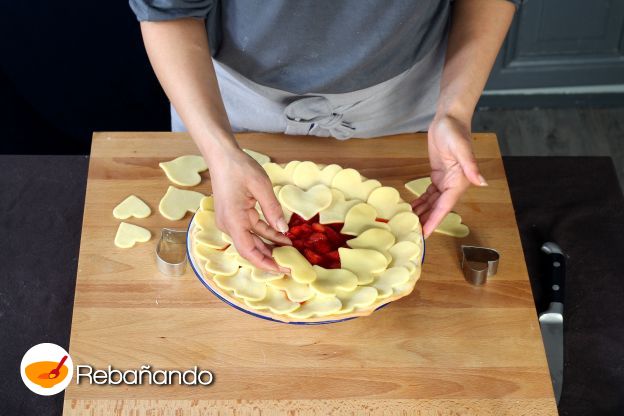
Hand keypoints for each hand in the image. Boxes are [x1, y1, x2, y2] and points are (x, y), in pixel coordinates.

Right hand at [207, 147, 290, 271]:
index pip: (248, 251)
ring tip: (291, 251)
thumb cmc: (239, 168)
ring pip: (252, 241)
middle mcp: (229, 225)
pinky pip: (252, 230)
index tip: (282, 269)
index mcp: (233, 220)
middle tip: (292, 264)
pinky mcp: (235, 216)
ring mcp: (231, 221)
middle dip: (271, 258)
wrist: (222, 156)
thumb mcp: (261, 186)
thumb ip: (273, 209)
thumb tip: (283, 229)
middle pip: (250, 249)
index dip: (266, 263)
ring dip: (270, 246)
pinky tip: (282, 237)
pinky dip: (266, 234)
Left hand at [411, 114, 486, 237]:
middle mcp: (453, 184)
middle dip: (427, 221)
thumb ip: (470, 166)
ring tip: (410, 224)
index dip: (435, 220)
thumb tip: (482, 183)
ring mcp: (445, 180)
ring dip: (423, 213)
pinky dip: (421, 202)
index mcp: (459, 181)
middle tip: (413, 234)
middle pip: (438, 208)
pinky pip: (429, 193)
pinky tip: (413, 208)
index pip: (445, 206)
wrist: (449, 118)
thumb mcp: (461, 148)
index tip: (425, 233)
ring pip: (433, 203)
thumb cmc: (455, 130)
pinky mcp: (437, 175)